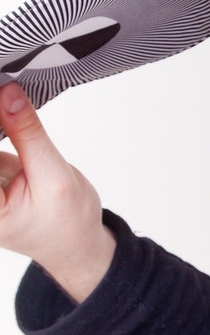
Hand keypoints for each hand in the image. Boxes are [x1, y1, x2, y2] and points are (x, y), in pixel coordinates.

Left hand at [0, 83, 115, 300]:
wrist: (77, 243)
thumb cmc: (68, 223)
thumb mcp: (54, 175)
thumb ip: (28, 134)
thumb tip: (7, 94)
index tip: (2, 92)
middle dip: (0, 120)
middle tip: (7, 91)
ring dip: (2, 119)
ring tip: (12, 98)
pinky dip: (5, 125)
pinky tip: (13, 110)